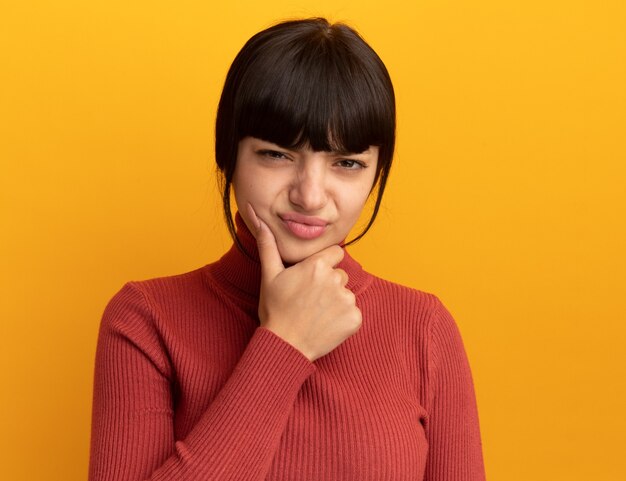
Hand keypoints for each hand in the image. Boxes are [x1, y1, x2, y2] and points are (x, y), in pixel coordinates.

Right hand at [247, 204, 361, 361]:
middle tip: (309, 299)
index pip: (336, 253)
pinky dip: (343, 319)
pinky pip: (353, 312)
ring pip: (346, 293)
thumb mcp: (269, 276)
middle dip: (329, 283)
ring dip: (335, 301)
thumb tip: (258, 219)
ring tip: (316, 313)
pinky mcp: (355, 319)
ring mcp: (347, 300)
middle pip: (340, 274)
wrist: (284, 345)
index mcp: (317, 266)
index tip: (312, 277)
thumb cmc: (275, 310)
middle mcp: (335, 280)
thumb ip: (269, 246)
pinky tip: (325, 324)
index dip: (325, 264)